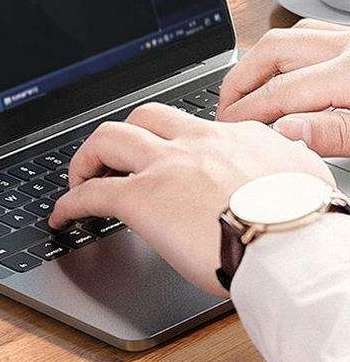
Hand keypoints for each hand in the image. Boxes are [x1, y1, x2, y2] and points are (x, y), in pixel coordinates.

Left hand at [49, 104, 333, 295]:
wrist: (290, 243)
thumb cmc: (300, 222)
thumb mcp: (298, 176)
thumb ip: (278, 164)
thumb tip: (281, 168)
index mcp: (231, 137)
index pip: (184, 124)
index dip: (161, 138)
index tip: (156, 155)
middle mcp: (193, 143)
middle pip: (140, 118)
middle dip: (118, 138)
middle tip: (108, 163)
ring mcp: (164, 167)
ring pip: (107, 139)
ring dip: (86, 159)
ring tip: (78, 181)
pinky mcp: (141, 199)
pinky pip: (90, 193)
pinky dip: (69, 202)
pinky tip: (62, 216)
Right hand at [217, 19, 349, 155]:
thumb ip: (331, 134)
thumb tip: (285, 131)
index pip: (280, 90)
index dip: (246, 111)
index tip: (228, 128)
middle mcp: (349, 46)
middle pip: (273, 49)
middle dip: (240, 80)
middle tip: (227, 110)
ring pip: (289, 36)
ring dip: (258, 64)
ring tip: (246, 95)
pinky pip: (310, 35)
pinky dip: (284, 55)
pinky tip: (279, 78)